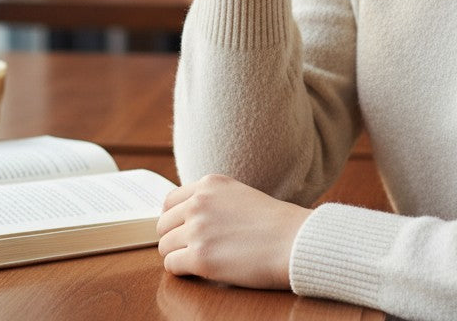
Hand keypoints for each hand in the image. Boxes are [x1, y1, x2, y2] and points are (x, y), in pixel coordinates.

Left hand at [157, 174, 311, 288]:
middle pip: (163, 225)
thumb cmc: (273, 222)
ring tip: (197, 261)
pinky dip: (182, 271)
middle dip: (173, 238)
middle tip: (188, 249)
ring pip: (165, 247)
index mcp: (208, 184)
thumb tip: (186, 217)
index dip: (173, 219)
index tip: (181, 230)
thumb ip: (211, 200)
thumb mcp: (237, 195)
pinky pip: (172, 266)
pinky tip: (199, 271)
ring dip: (177, 256)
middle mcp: (198, 202)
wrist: (293, 240)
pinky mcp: (200, 258)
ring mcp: (198, 229)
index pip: (169, 201)